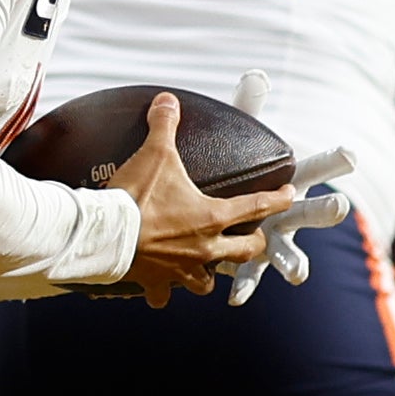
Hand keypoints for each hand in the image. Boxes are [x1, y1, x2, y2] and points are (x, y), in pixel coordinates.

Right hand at [105, 90, 298, 306]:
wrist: (106, 233)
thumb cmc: (135, 196)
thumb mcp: (154, 154)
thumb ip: (164, 126)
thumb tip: (167, 101)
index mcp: (211, 217)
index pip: (256, 207)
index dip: (277, 200)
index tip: (289, 195)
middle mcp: (204, 247)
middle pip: (245, 252)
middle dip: (254, 245)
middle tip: (253, 238)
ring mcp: (180, 269)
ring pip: (207, 282)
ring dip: (209, 274)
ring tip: (205, 266)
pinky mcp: (155, 282)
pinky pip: (163, 295)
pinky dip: (162, 291)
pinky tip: (158, 288)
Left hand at [218, 71, 357, 304]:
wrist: (235, 221)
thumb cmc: (246, 177)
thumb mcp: (247, 144)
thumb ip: (249, 111)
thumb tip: (254, 74)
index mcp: (292, 185)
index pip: (317, 168)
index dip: (333, 162)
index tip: (349, 154)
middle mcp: (291, 216)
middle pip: (313, 212)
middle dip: (325, 210)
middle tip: (339, 206)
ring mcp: (276, 242)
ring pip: (288, 253)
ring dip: (293, 263)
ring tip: (298, 273)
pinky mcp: (251, 264)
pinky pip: (248, 276)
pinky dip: (243, 286)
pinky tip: (236, 296)